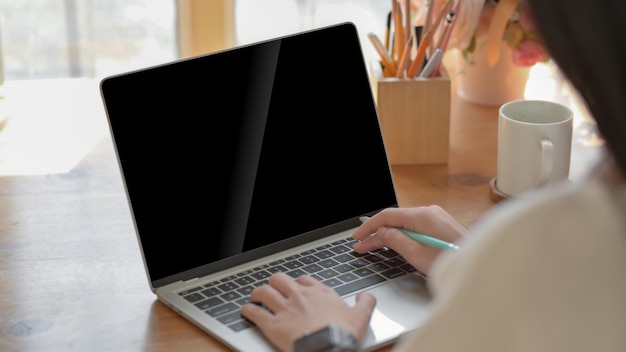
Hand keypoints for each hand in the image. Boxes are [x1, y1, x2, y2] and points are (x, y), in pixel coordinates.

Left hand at [240, 272, 375, 351]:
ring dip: (258, 293)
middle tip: (273, 289)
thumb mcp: (361, 318)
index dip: (298, 283)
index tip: (297, 288)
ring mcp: (285, 309)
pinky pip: (255, 312)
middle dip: (275, 283)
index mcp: (320, 294)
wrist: (329, 350)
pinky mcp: (272, 324)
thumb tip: (367, 296)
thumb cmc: (344, 336)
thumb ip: (365, 303)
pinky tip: (246, 311)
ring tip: (255, 297)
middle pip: (281, 280)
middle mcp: (300, 297)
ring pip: (265, 292)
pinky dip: (248, 310)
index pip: (304, 280)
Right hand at [352, 206, 467, 273]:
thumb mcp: (416, 254)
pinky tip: (393, 243)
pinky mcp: (440, 226)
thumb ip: (395, 240)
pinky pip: (414, 227)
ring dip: (388, 236)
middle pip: (395, 220)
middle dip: (376, 234)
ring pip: (404, 225)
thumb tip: (381, 232)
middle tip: (361, 246)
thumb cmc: (450, 262)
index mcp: (422, 215)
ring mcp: (435, 218)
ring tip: (372, 247)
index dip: (369, 226)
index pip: (387, 216)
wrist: (478, 267)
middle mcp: (429, 212)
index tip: (357, 236)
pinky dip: (402, 236)